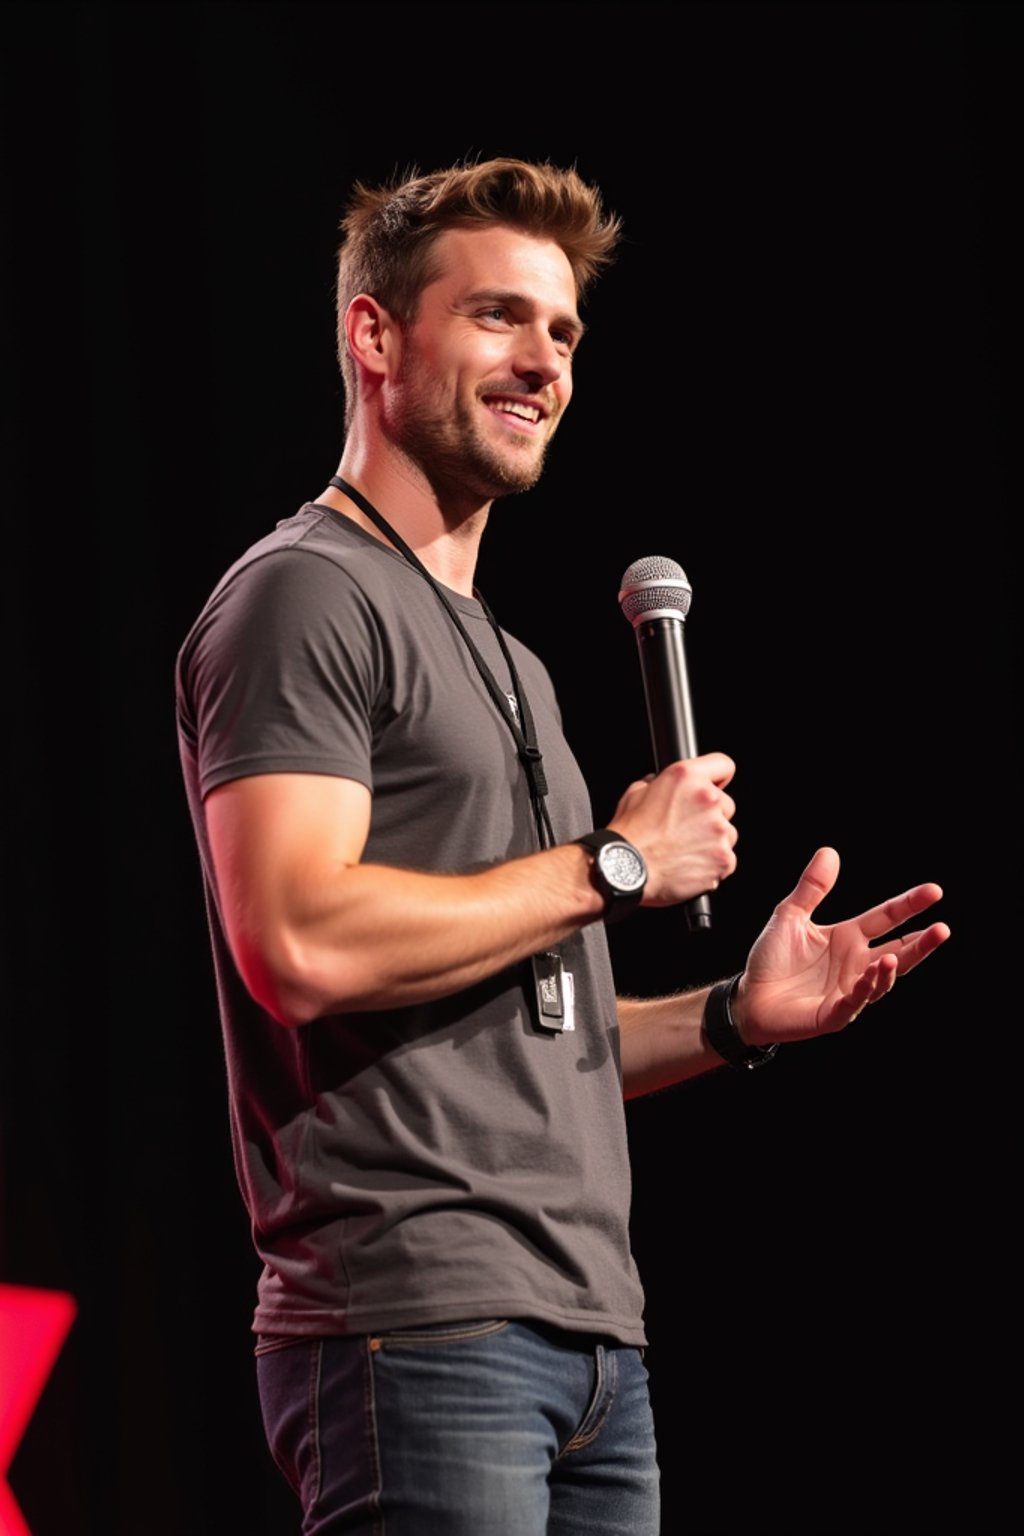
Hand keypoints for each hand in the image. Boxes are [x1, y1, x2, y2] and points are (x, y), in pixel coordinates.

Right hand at [609, 752, 737, 906]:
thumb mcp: (637, 792)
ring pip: (728, 833)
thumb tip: (661, 785)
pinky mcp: (724, 858)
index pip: (723, 764)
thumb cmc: (629, 833)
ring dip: (713, 840)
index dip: (718, 777)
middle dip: (711, 815)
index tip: (716, 786)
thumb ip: (659, 784)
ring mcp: (719, 830)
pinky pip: (726, 859)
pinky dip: (712, 863)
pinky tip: (690, 864)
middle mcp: (708, 799)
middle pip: (726, 804)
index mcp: (687, 777)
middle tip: (686, 829)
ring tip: (685, 849)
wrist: (627, 868)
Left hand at [734, 846, 949, 1044]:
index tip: (935, 891)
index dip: (909, 905)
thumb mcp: (790, 916)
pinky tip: (869, 977)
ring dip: (889, 971)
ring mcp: (848, 991)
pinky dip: (863, 991)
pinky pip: (853, 1003)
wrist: (747, 997)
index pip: (886, 918)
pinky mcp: (832, 1014)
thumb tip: (829, 851)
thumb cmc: (771, 959)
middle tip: (943, 929)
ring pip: (880, 982)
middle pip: (898, 953)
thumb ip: (811, 888)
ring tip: (894, 956)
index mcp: (848, 938)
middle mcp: (855, 964)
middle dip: (921, 944)